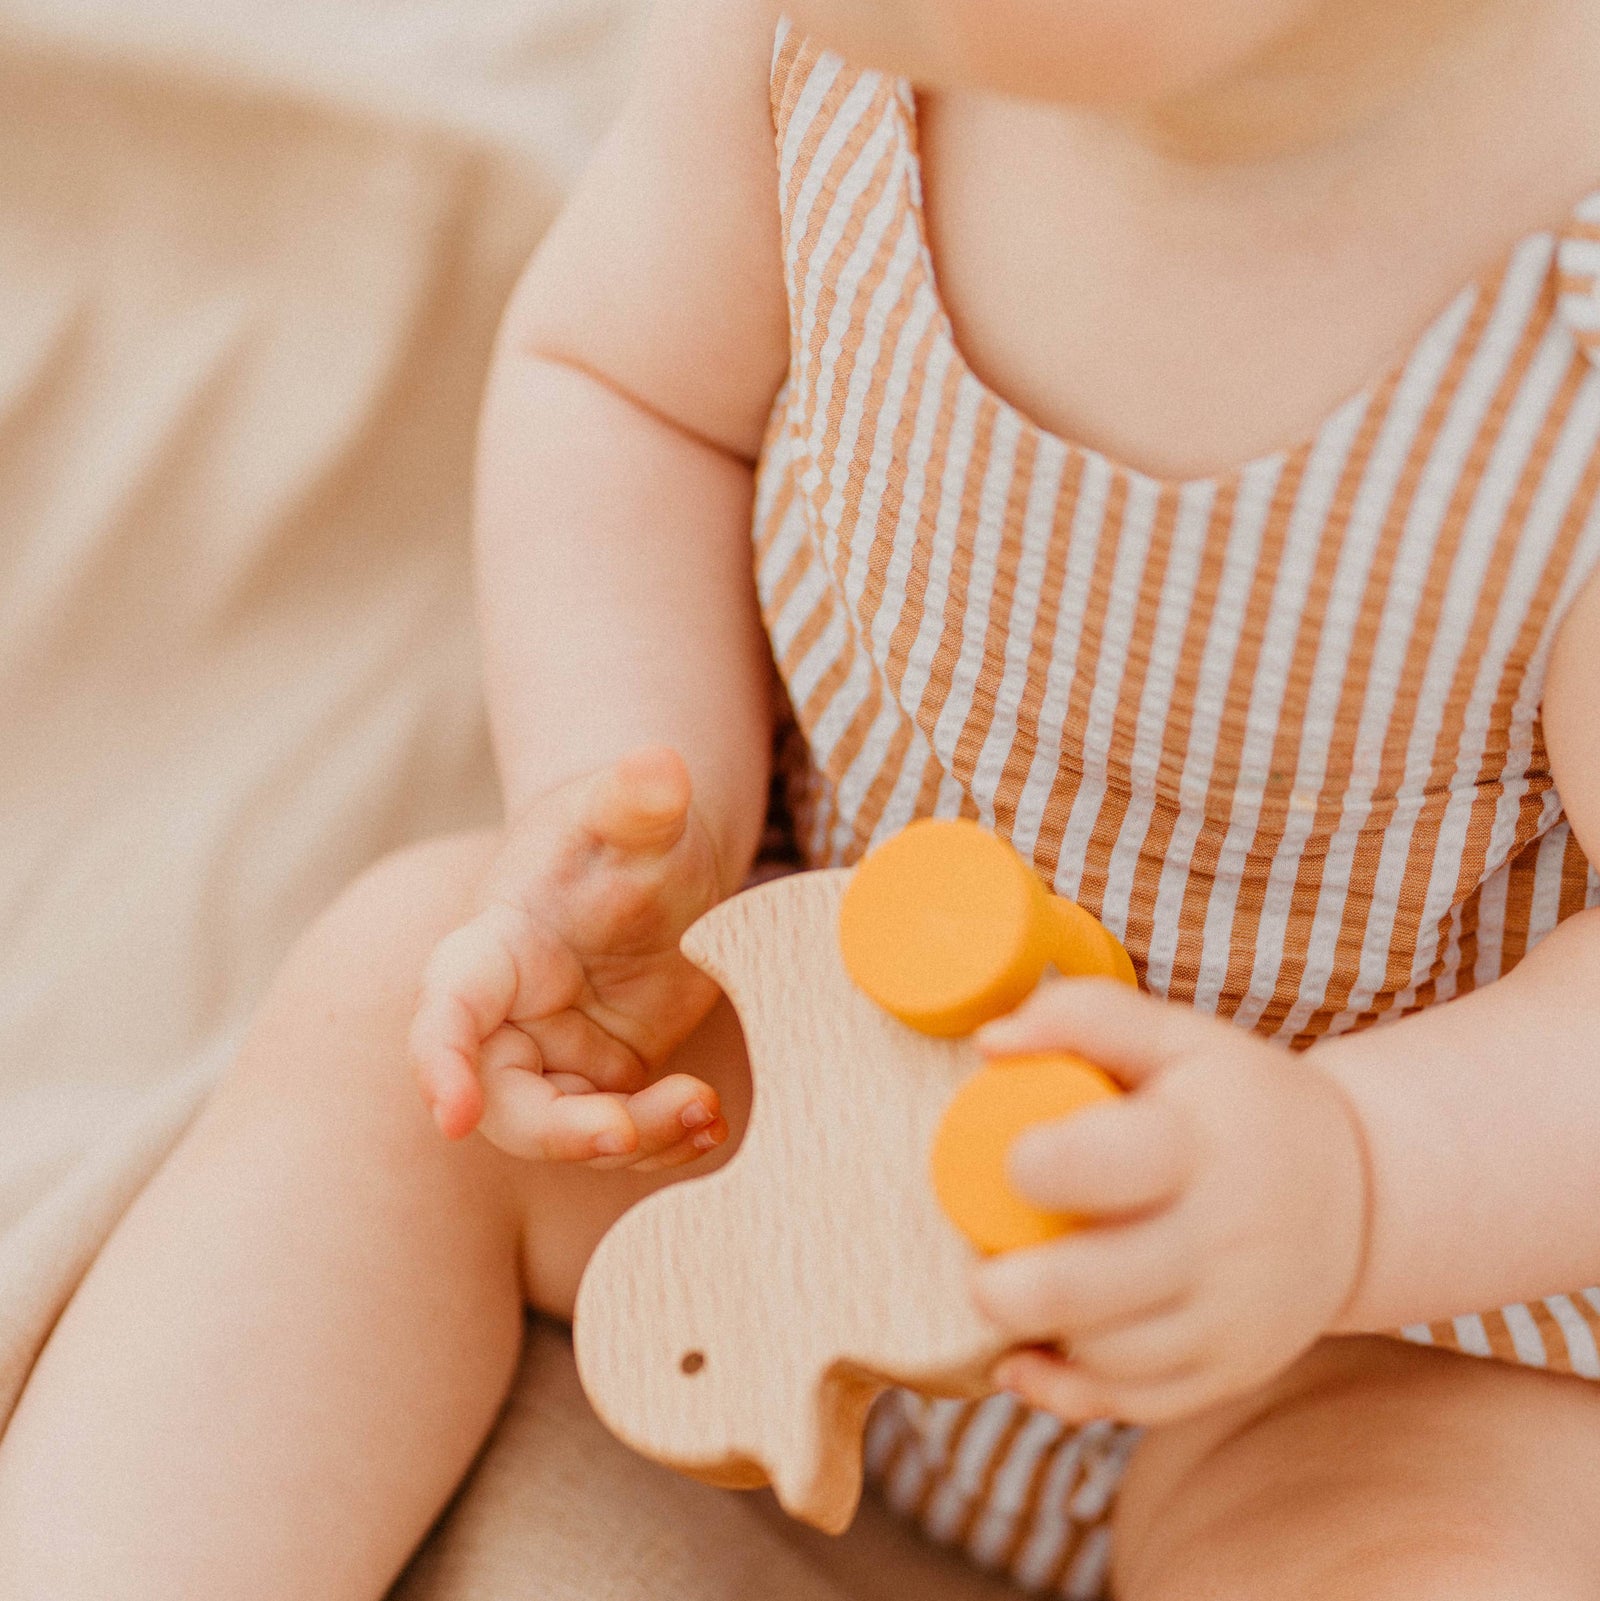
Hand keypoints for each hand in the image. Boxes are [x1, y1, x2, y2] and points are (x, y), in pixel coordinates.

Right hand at [409, 746, 729, 1169]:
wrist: (655, 859)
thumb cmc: (628, 829)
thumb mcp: (638, 811)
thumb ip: (640, 794)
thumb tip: (660, 765)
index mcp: (497, 947)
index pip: (449, 1005)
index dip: (439, 1061)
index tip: (449, 1115)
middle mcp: (513, 1014)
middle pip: (504, 1101)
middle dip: (560, 1132)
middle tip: (627, 1130)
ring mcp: (560, 1055)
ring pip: (569, 1133)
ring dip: (633, 1139)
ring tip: (704, 1111)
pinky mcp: (609, 1078)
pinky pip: (625, 1133)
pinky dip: (666, 1142)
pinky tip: (712, 1123)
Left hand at [969, 979, 1369, 1425]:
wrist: (1357, 1191)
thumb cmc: (1237, 1102)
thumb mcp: (1178, 1038)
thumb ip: (1083, 1017)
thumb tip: (986, 1043)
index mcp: (1198, 1144)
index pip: (1094, 1167)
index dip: (1029, 1167)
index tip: (1011, 1161)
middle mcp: (1221, 1240)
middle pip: (1079, 1289)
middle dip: (999, 1285)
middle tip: (979, 1257)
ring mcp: (1230, 1319)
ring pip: (1100, 1358)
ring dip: (1035, 1333)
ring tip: (1015, 1290)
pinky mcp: (1230, 1373)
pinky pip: (1129, 1405)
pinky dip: (1063, 1388)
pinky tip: (1030, 1352)